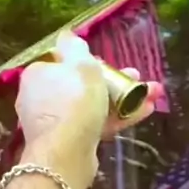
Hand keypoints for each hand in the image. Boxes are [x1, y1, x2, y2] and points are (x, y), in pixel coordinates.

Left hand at [15, 30, 163, 185]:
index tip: (111, 64)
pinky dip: (116, 118)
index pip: (63, 63)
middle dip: (113, 81)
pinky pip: (93, 125)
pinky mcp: (67, 143)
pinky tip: (143, 112)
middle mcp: (39, 99)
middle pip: (80, 86)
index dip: (89, 63)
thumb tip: (67, 35)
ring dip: (121, 100)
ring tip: (151, 94)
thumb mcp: (81, 65)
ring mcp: (54, 124)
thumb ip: (76, 47)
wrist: (66, 153)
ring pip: (90, 106)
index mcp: (37, 76)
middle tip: (136, 78)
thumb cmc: (74, 102)